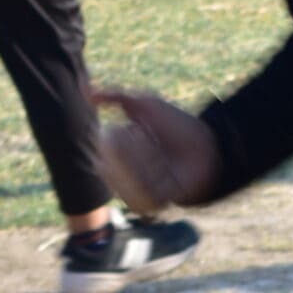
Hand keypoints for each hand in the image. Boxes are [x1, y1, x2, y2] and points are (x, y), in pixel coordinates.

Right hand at [93, 87, 223, 213]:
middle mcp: (126, 177)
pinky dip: (153, 180)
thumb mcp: (144, 105)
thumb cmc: (176, 124)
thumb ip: (113, 97)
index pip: (101, 157)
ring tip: (159, 152)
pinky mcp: (156, 204)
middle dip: (130, 151)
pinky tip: (165, 168)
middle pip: (111, 170)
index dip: (114, 142)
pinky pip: (143, 196)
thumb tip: (84, 88)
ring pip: (127, 183)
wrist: (208, 143)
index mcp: (119, 157)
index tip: (130, 130)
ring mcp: (140, 192)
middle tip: (147, 139)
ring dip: (143, 163)